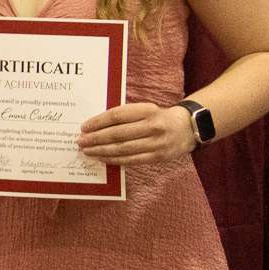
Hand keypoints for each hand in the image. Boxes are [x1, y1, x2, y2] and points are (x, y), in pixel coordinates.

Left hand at [77, 102, 197, 163]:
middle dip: (96, 139)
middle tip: (81, 142)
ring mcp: (156, 143)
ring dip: (102, 151)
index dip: (98, 122)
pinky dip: (114, 160)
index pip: (117, 115)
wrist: (187, 128)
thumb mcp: (145, 109)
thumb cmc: (159, 117)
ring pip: (123, 149)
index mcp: (147, 109)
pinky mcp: (157, 157)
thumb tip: (96, 125)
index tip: (84, 127)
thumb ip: (125, 115)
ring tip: (87, 151)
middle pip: (118, 134)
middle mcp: (152, 126)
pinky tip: (102, 158)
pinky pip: (131, 160)